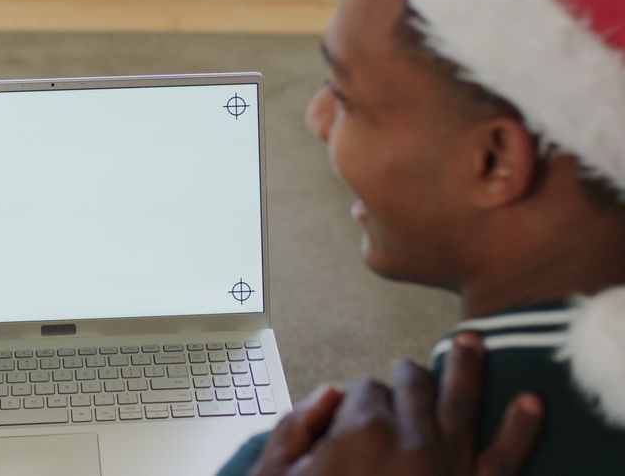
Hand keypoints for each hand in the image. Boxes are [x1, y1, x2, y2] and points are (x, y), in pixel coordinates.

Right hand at [253, 333, 542, 475]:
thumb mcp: (275, 475)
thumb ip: (295, 428)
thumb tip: (330, 393)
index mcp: (362, 432)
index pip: (366, 389)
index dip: (357, 398)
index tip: (351, 413)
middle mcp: (413, 441)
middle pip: (414, 386)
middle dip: (408, 375)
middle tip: (406, 371)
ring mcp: (450, 468)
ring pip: (463, 403)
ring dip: (466, 367)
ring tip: (469, 343)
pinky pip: (507, 458)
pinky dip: (522, 429)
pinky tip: (531, 403)